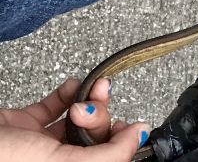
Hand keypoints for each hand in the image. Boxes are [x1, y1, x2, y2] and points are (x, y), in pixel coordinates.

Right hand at [0, 76, 149, 159]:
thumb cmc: (3, 160)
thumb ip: (104, 158)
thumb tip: (140, 136)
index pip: (105, 161)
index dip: (121, 144)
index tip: (131, 126)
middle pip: (93, 139)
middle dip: (100, 116)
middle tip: (89, 109)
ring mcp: (36, 147)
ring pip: (77, 120)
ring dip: (90, 99)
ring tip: (88, 91)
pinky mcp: (22, 125)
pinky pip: (53, 106)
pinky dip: (67, 92)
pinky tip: (72, 86)